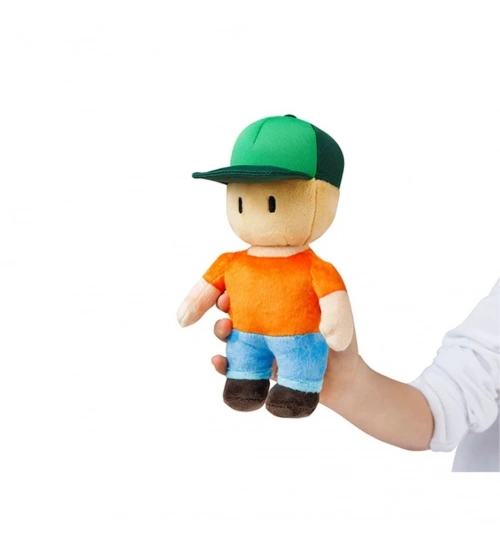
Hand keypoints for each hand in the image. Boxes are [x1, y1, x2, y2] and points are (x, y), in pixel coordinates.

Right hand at [211, 292, 362, 406]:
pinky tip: (218, 361)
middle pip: (235, 309)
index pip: (253, 288)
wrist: (345, 382)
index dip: (237, 284)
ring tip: (225, 331)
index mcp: (281, 304)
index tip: (233, 284)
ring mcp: (262, 346)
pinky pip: (234, 367)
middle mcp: (268, 323)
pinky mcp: (259, 369)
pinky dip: (222, 365)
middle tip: (225, 306)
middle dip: (224, 305)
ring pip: (231, 336)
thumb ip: (326, 296)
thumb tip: (297, 287)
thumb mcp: (338, 312)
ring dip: (221, 332)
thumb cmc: (343, 342)